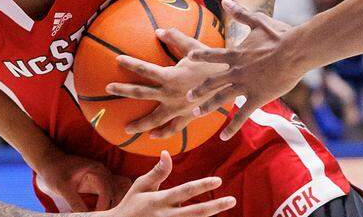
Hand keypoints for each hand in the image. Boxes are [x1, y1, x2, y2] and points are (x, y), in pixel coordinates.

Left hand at [34, 152, 130, 210]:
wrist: (50, 161)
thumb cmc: (55, 171)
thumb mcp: (63, 188)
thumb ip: (75, 203)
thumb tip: (86, 216)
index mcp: (96, 171)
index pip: (107, 191)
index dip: (104, 205)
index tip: (95, 215)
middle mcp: (103, 173)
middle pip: (118, 191)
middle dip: (112, 206)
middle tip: (100, 215)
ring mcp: (102, 178)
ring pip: (117, 193)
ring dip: (112, 204)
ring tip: (100, 213)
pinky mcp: (99, 183)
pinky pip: (111, 193)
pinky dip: (109, 202)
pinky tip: (100, 210)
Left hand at [105, 28, 228, 137]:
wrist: (232, 84)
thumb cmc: (214, 63)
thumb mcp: (195, 48)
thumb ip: (176, 38)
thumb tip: (159, 30)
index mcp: (171, 76)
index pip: (145, 69)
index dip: (131, 63)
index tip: (117, 60)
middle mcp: (171, 94)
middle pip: (142, 93)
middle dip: (124, 90)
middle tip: (108, 88)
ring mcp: (178, 108)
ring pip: (154, 119)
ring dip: (139, 124)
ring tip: (126, 128)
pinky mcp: (188, 117)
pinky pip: (173, 128)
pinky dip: (163, 133)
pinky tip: (153, 136)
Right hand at [107, 151, 234, 216]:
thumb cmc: (131, 205)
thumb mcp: (141, 186)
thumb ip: (157, 172)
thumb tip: (167, 153)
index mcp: (159, 201)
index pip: (185, 191)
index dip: (202, 185)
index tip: (218, 180)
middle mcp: (166, 216)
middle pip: (195, 212)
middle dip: (215, 206)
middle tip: (232, 200)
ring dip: (210, 216)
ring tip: (224, 208)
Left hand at [184, 0, 303, 139]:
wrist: (296, 50)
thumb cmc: (280, 35)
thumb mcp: (258, 21)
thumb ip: (240, 13)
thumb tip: (225, 0)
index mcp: (237, 54)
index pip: (213, 55)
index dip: (200, 57)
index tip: (188, 58)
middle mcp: (237, 70)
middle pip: (213, 81)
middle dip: (199, 88)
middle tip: (187, 95)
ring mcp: (246, 85)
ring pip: (222, 98)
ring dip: (208, 106)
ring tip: (196, 113)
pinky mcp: (257, 97)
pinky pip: (242, 115)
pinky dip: (232, 126)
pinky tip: (223, 136)